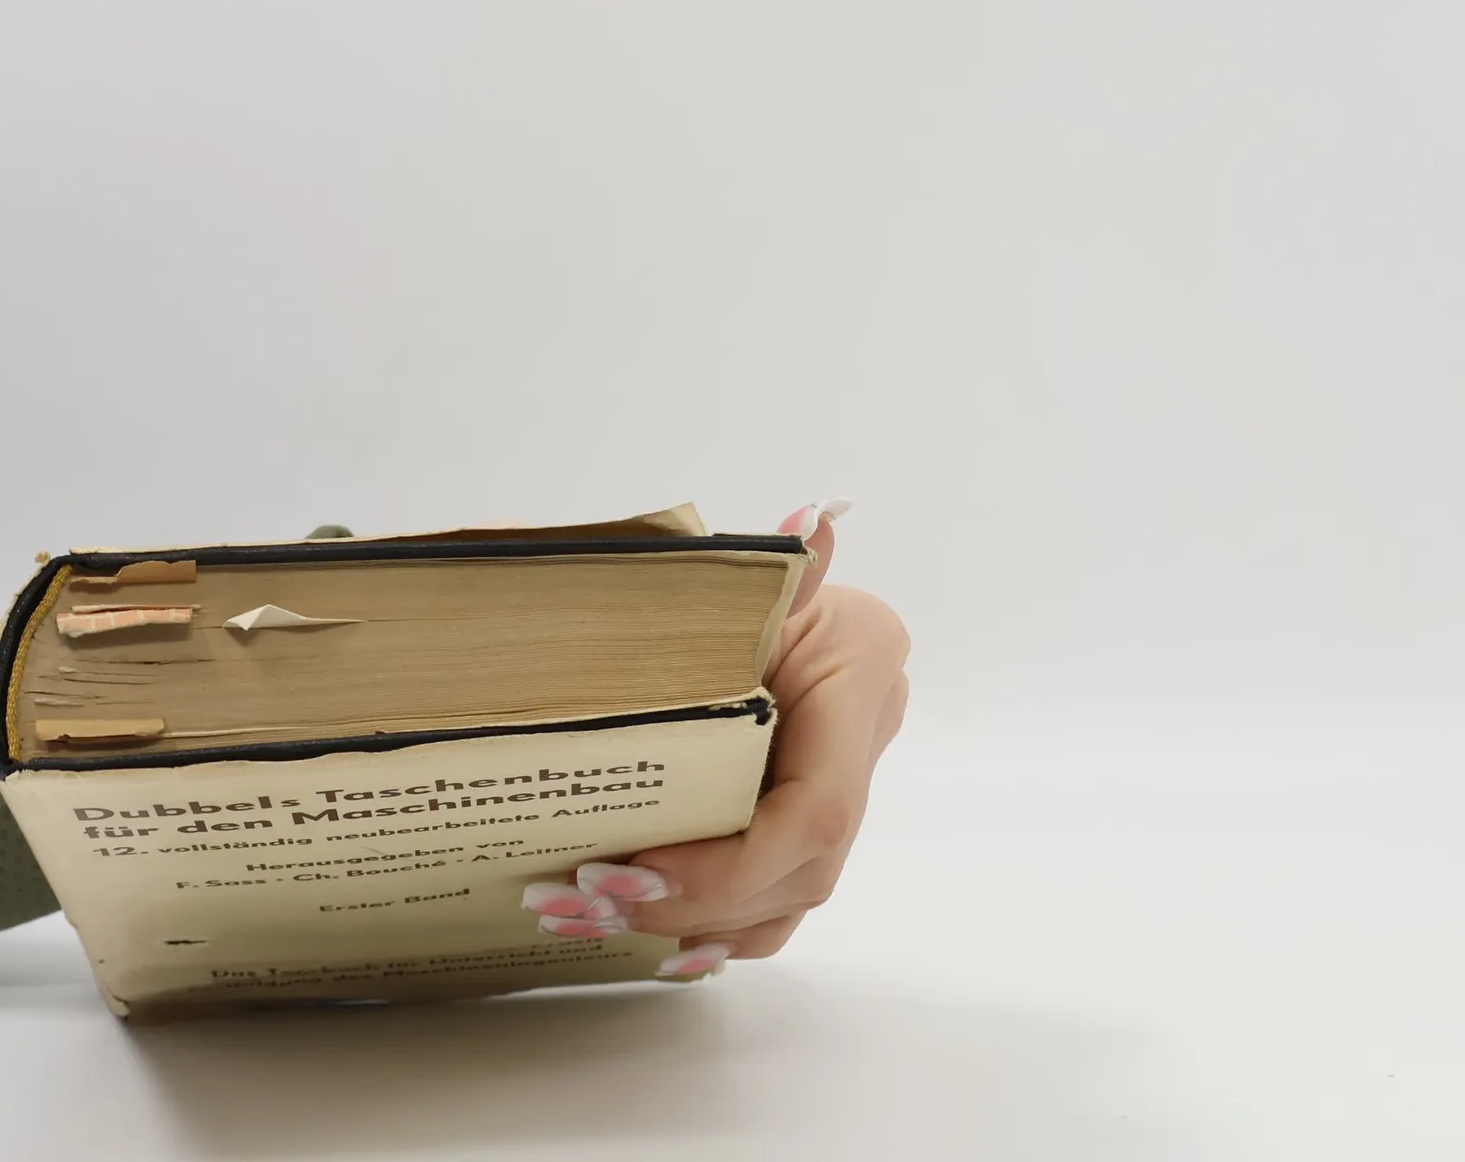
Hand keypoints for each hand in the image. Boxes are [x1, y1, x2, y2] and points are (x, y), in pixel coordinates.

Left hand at [526, 504, 908, 977]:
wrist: (770, 596)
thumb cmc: (757, 581)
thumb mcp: (759, 576)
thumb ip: (784, 564)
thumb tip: (809, 519)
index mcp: (863, 677)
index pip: (818, 809)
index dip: (733, 859)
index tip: (641, 871)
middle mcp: (868, 741)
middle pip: (802, 867)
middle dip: (701, 898)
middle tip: (595, 896)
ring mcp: (846, 786)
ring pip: (792, 895)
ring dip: (700, 922)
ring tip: (599, 920)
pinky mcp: (810, 818)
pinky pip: (781, 897)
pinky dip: (724, 927)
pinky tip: (658, 945)